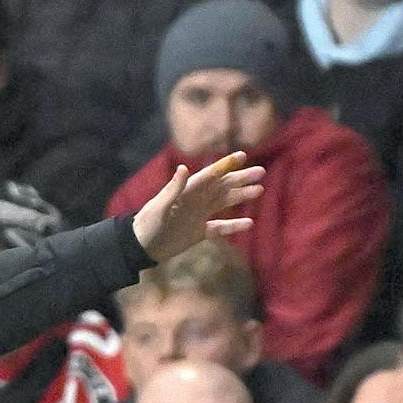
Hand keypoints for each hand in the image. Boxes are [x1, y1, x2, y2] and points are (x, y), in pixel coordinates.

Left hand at [131, 152, 264, 262]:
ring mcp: (198, 215)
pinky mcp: (199, 232)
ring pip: (224, 202)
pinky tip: (249, 223)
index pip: (210, 175)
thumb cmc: (148, 224)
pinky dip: (233, 225)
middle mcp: (195, 200)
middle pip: (222, 186)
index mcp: (187, 191)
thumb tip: (184, 167)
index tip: (242, 155)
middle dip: (240, 178)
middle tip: (260, 172)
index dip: (225, 165)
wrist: (142, 247)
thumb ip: (173, 188)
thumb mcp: (159, 207)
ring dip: (240, 196)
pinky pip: (220, 227)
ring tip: (259, 190)